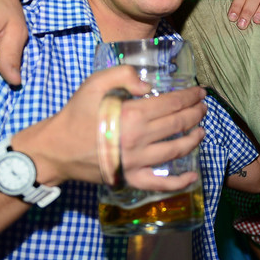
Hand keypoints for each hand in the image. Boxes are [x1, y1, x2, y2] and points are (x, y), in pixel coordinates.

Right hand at [19, 65, 207, 190]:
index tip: (199, 93)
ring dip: (194, 139)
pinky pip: (160, 184)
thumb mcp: (94, 84)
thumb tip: (149, 85)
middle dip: (195, 113)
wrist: (57, 148)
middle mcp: (139, 139)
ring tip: (201, 130)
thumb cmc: (76, 114)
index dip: (189, 97)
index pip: (172, 104)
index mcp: (133, 114)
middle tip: (203, 107)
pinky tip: (193, 176)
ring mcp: (137, 161)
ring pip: (176, 150)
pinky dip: (179, 182)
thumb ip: (122, 75)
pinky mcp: (131, 178)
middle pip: (178, 124)